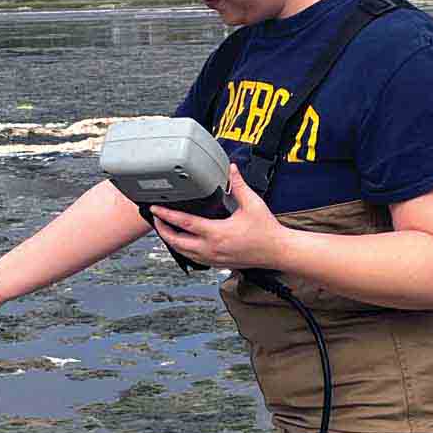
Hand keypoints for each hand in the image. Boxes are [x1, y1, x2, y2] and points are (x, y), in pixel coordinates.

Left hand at [151, 163, 292, 272]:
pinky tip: (183, 242)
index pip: (184, 223)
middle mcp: (212, 248)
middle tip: (156, 219)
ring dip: (172, 241)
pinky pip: (194, 258)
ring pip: (183, 253)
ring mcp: (214, 258)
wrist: (277, 251)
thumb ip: (239, 185)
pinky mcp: (218, 263)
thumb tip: (231, 168)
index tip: (155, 208)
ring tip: (166, 229)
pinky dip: (184, 250)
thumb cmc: (266, 230)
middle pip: (177, 242)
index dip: (166, 215)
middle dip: (162, 230)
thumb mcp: (253, 204)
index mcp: (217, 233)